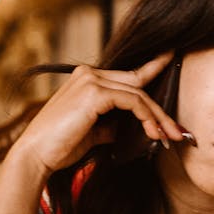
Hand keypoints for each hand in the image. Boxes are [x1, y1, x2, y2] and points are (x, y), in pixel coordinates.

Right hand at [11, 54, 186, 178]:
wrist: (36, 155)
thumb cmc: (60, 146)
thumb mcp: (92, 133)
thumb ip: (111, 125)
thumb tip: (133, 128)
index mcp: (87, 79)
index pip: (128, 76)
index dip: (152, 67)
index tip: (171, 59)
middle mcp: (89, 74)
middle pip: (138, 84)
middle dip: (161, 109)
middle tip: (178, 131)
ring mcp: (91, 80)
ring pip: (138, 94)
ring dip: (158, 117)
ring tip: (170, 137)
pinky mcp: (95, 92)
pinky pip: (132, 101)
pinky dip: (146, 117)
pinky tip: (152, 132)